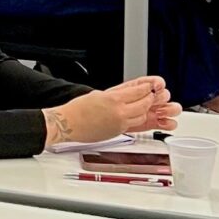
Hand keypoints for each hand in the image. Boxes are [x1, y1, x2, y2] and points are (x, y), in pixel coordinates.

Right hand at [50, 77, 178, 145]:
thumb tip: (126, 94)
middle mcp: (119, 112)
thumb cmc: (77, 110)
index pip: (139, 91)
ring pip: (141, 116)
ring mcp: (120, 123)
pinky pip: (133, 124)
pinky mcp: (118, 132)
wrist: (68, 124)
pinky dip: (135, 119)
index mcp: (114, 99)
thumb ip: (115, 95)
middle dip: (149, 99)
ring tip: (141, 106)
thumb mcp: (98, 94)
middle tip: (150, 95)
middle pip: (144, 104)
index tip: (149, 86)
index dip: (146, 88)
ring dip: (144, 110)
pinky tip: (131, 116)